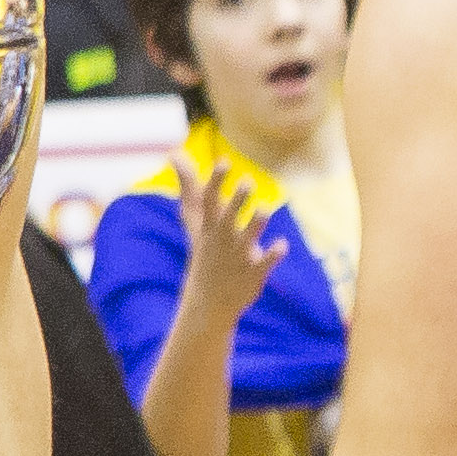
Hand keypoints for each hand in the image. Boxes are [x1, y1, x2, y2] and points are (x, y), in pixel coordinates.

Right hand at [172, 152, 283, 322]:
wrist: (208, 301)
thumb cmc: (205, 251)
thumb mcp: (195, 221)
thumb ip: (189, 187)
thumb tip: (174, 153)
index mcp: (209, 227)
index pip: (210, 201)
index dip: (217, 181)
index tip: (225, 162)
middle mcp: (222, 240)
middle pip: (228, 218)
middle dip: (236, 201)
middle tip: (247, 181)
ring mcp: (238, 258)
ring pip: (248, 239)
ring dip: (255, 225)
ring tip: (264, 208)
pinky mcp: (253, 274)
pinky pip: (264, 263)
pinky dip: (273, 255)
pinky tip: (282, 245)